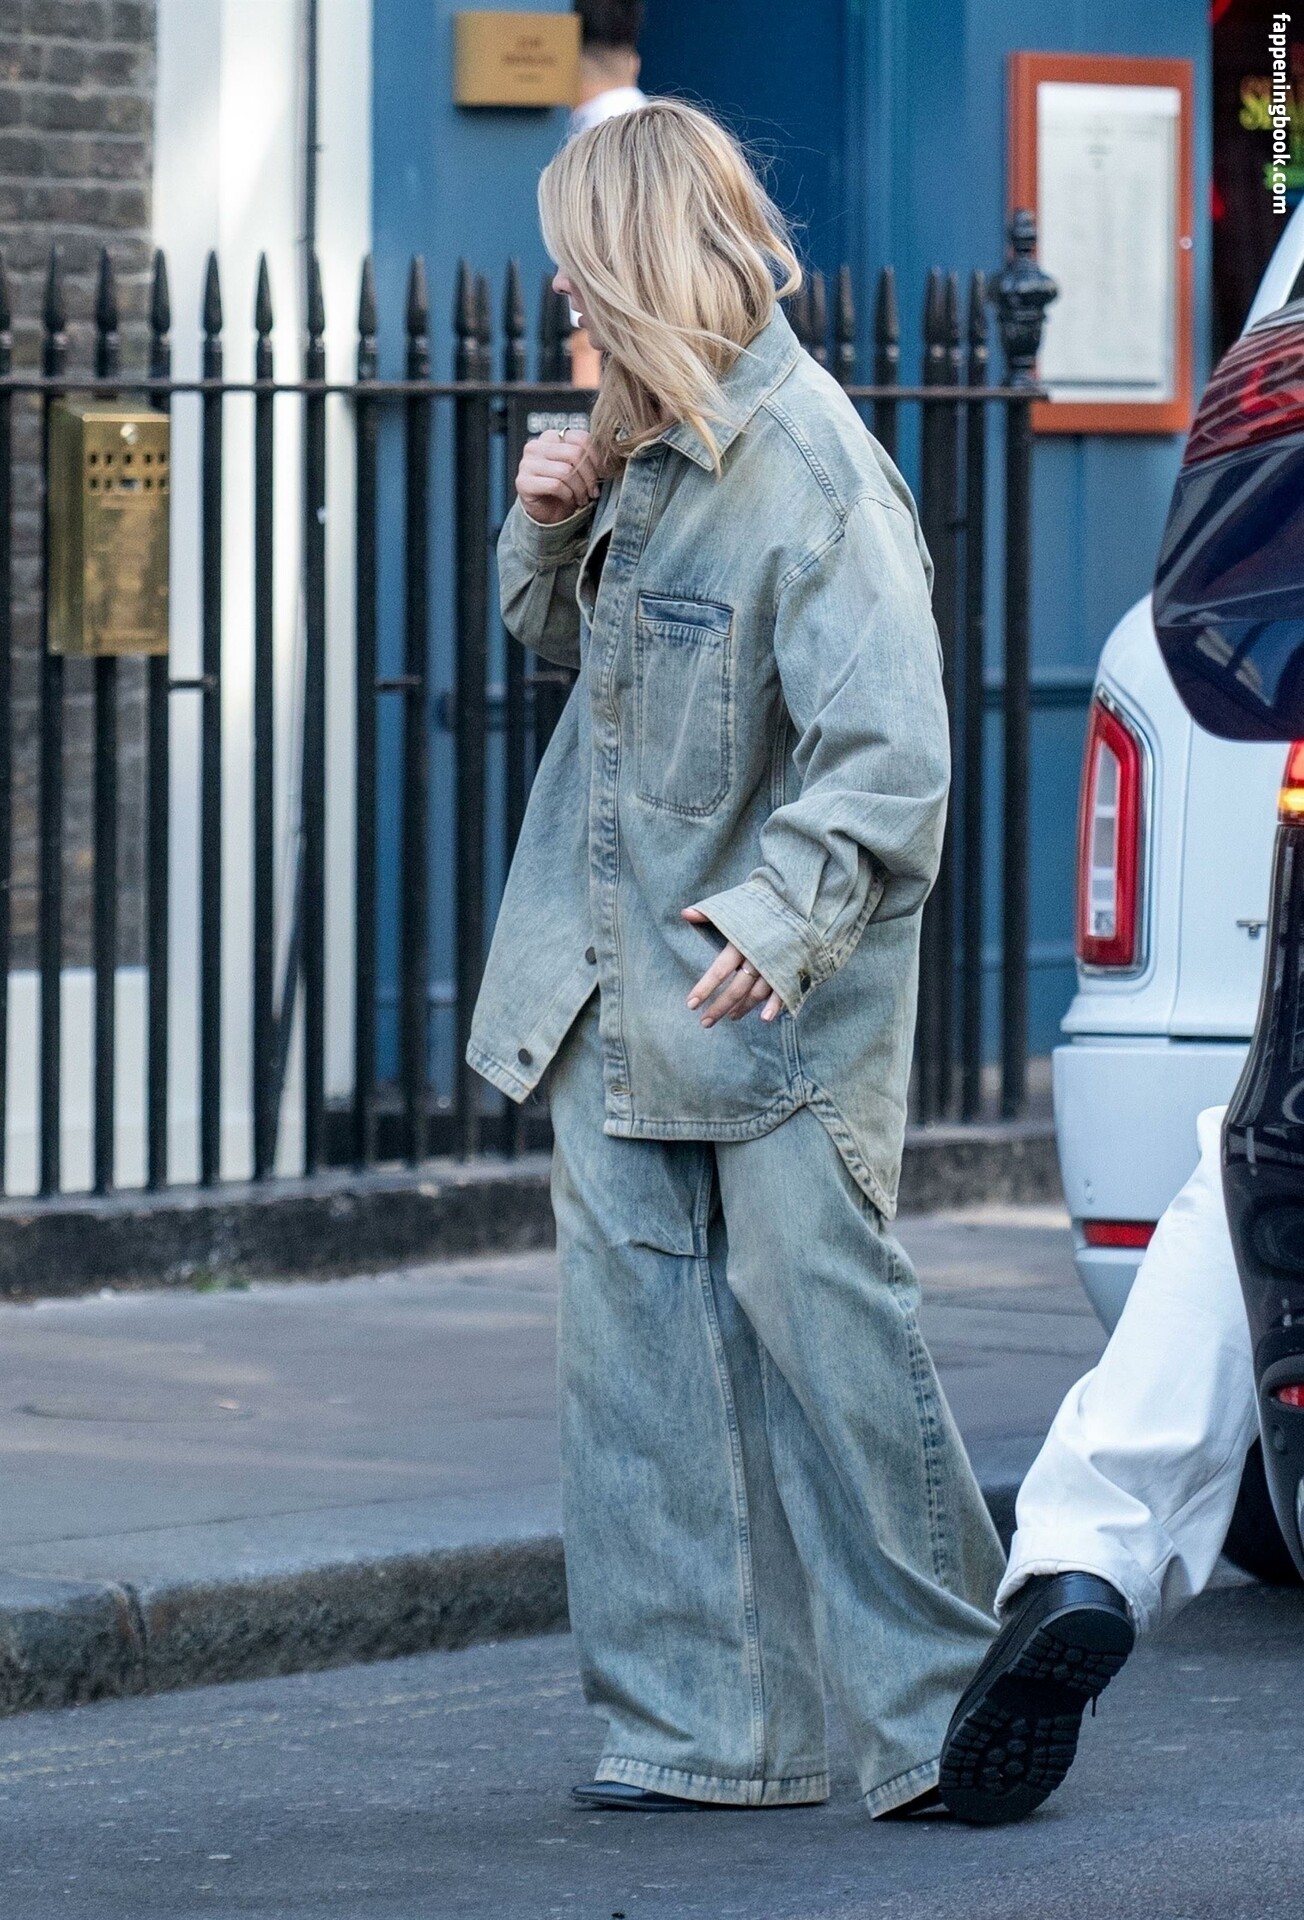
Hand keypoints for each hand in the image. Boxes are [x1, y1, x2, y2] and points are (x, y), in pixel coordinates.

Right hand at [516, 428, 600, 524]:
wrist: (546, 514)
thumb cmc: (564, 489)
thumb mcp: (578, 468)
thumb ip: (587, 456)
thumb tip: (609, 456)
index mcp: (551, 437)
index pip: (581, 438)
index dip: (597, 458)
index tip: (602, 474)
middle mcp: (536, 446)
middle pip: (575, 453)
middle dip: (589, 476)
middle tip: (593, 491)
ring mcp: (527, 463)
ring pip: (566, 470)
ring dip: (580, 489)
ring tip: (582, 498)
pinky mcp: (523, 482)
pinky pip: (555, 485)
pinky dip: (568, 496)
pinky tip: (570, 501)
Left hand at [682, 907, 783, 1025]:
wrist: (800, 901)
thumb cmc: (763, 904)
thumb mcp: (736, 905)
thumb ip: (710, 913)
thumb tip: (684, 914)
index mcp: (742, 942)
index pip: (719, 971)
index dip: (704, 988)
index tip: (691, 1004)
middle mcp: (758, 957)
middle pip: (736, 989)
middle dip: (719, 1007)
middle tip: (705, 1023)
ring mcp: (776, 965)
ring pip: (756, 994)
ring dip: (742, 1008)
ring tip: (731, 1017)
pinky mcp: (791, 969)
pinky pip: (782, 992)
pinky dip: (774, 1006)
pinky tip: (765, 1019)